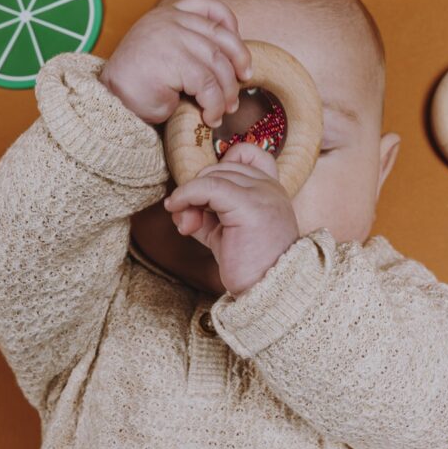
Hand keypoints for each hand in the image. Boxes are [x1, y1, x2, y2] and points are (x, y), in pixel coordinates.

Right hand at [98, 0, 252, 127]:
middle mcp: (170, 21)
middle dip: (238, 62)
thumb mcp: (167, 56)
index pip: (208, 7)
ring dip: (227, 91)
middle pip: (221, 37)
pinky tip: (210, 116)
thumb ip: (191, 48)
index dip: (230, 25)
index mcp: (168, 15)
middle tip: (242, 84)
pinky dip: (214, 104)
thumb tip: (234, 66)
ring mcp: (171, 37)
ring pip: (217, 64)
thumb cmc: (139, 86)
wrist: (109, 102)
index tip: (238, 53)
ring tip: (224, 110)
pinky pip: (207, 84)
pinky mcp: (173, 60)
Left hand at [162, 142, 299, 296]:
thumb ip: (204, 213)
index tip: (206, 193)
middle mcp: (270, 187)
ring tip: (186, 224)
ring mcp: (263, 194)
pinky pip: (207, 187)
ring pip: (212, 175)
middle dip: (198, 188)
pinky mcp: (249, 205)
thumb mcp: (224, 233)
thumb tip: (176, 204)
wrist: (269, 295)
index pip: (246, 153)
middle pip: (221, 166)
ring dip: (189, 196)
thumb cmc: (249, 267)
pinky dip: (186, 195)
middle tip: (187, 219)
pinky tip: (178, 212)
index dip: (221, 164)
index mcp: (271, 189)